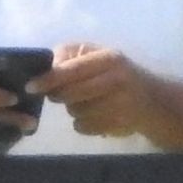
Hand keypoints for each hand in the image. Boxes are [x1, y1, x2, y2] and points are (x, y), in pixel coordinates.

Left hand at [34, 43, 155, 137]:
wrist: (152, 101)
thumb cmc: (117, 74)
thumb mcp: (99, 56)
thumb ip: (72, 58)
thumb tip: (46, 70)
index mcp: (109, 59)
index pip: (72, 69)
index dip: (49, 79)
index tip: (30, 87)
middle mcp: (117, 79)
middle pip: (71, 93)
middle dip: (58, 95)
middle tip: (57, 95)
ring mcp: (119, 104)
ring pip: (75, 112)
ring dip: (73, 109)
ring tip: (85, 102)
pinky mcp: (118, 124)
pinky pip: (83, 127)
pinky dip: (82, 123)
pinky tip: (95, 116)